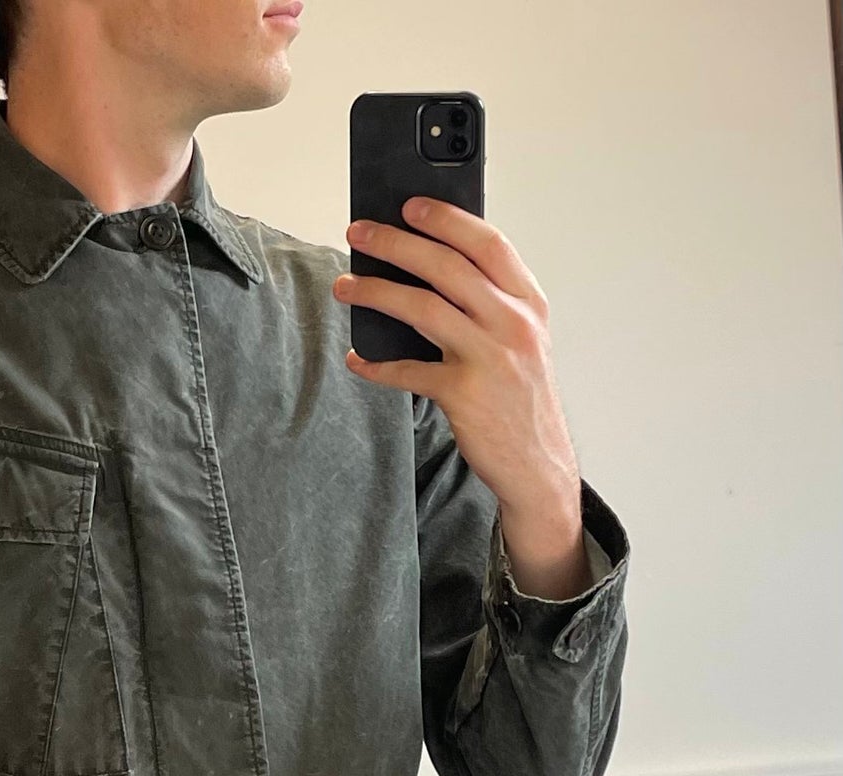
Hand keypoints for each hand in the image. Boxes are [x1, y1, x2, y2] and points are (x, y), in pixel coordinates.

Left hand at [332, 198, 581, 515]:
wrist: (538, 464)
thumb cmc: (519, 398)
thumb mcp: (520, 341)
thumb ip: (487, 305)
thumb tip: (424, 270)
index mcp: (529, 303)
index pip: (487, 244)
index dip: (446, 220)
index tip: (410, 206)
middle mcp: (513, 323)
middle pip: (446, 266)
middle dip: (396, 244)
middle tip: (359, 234)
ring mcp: (491, 357)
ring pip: (422, 308)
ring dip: (375, 292)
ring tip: (344, 287)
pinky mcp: (465, 394)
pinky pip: (408, 370)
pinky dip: (376, 365)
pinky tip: (356, 359)